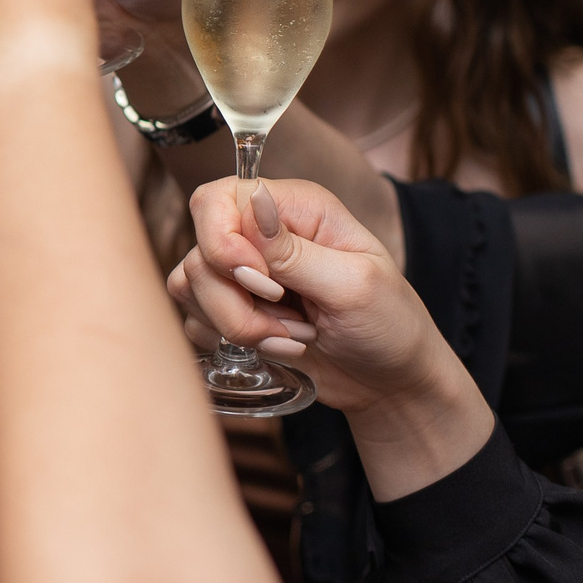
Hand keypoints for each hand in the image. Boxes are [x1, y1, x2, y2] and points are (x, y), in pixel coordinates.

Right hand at [167, 175, 490, 497]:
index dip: (223, 244)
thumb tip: (255, 200)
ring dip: (238, 324)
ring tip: (292, 337)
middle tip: (291, 320)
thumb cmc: (390, 325)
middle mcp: (262, 232)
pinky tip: (276, 346)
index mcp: (296, 208)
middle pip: (199, 251)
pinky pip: (193, 315)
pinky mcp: (233, 307)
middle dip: (237, 300)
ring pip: (190, 285)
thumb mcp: (354, 286)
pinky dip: (228, 339)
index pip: (217, 199)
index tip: (265, 284)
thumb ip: (295, 251)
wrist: (391, 382)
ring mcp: (244, 271)